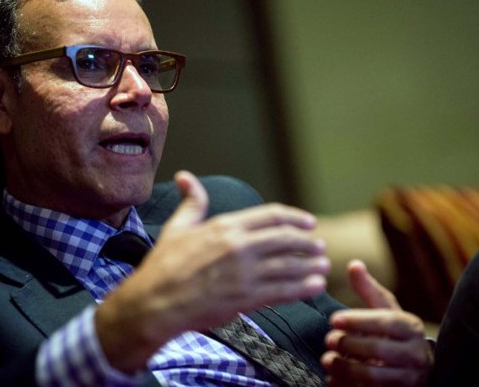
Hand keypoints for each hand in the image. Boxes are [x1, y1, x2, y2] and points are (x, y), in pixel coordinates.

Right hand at [97, 170, 329, 371]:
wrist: (156, 302)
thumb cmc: (164, 265)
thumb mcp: (177, 228)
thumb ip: (191, 203)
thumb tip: (185, 177)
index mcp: (226, 226)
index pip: (272, 216)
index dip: (296, 218)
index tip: (309, 223)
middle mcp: (240, 246)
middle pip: (287, 239)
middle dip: (307, 243)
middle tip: (319, 246)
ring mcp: (245, 273)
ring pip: (289, 266)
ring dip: (311, 266)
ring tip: (323, 266)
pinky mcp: (246, 298)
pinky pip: (283, 291)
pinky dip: (303, 288)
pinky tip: (315, 286)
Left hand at [321, 260, 431, 385]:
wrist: (416, 368)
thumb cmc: (394, 333)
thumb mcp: (385, 310)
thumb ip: (369, 290)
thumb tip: (353, 263)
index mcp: (410, 327)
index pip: (385, 322)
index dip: (358, 320)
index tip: (333, 319)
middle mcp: (415, 353)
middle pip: (379, 348)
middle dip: (349, 344)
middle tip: (328, 340)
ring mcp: (410, 377)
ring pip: (375, 374)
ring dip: (346, 368)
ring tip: (327, 359)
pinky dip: (349, 385)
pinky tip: (333, 379)